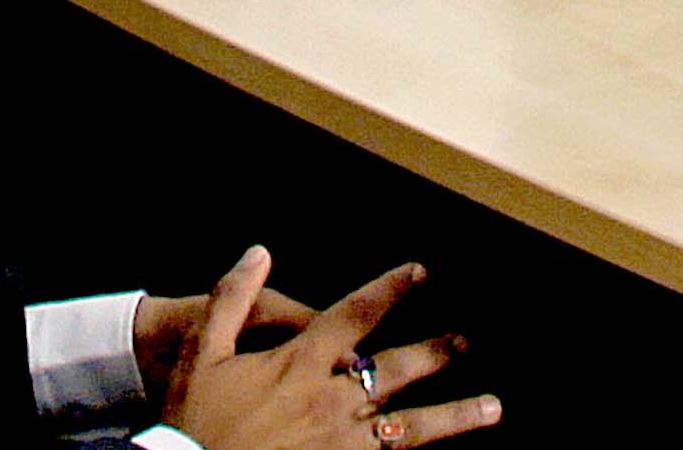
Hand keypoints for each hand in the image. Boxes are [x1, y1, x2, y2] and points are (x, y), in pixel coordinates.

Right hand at [160, 252, 490, 449]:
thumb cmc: (191, 422)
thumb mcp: (199, 354)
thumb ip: (230, 298)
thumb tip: (257, 252)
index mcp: (299, 362)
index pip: (355, 314)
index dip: (391, 289)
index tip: (421, 272)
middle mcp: (329, 399)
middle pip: (398, 369)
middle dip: (437, 353)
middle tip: (466, 343)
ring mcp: (341, 444)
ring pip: (412, 427)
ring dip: (455, 415)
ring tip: (492, 407)